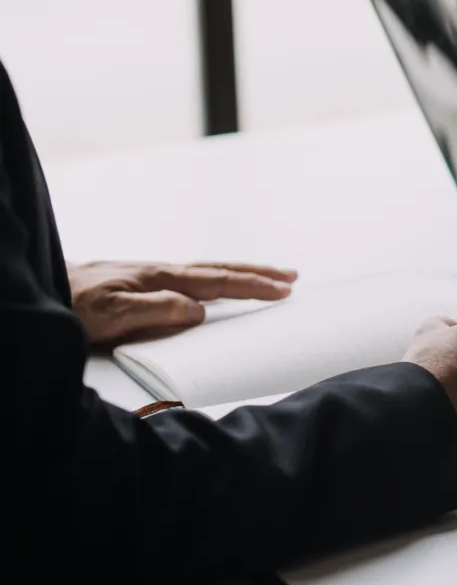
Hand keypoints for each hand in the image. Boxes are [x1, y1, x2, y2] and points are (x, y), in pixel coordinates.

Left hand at [68, 261, 296, 345]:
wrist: (37, 289)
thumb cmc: (69, 307)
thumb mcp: (111, 315)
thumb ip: (157, 310)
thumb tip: (200, 311)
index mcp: (158, 278)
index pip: (217, 281)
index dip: (253, 285)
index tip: (284, 289)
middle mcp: (158, 273)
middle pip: (218, 269)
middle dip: (257, 272)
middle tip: (291, 277)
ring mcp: (149, 277)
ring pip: (206, 272)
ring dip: (239, 274)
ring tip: (266, 278)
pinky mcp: (139, 285)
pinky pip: (190, 280)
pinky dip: (215, 281)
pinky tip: (215, 290)